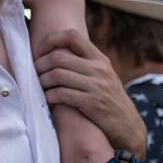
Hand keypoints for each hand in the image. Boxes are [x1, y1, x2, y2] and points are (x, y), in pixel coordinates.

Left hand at [33, 29, 145, 157]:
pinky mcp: (92, 103)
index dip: (52, 39)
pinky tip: (47, 100)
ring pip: (57, 75)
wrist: (128, 126)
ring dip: (42, 81)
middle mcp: (99, 69)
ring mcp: (97, 86)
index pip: (73, 36)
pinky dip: (49, 96)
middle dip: (40, 65)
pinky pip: (61, 94)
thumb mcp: (103, 76)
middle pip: (59, 57)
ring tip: (38, 87)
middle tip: (33, 73)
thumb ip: (85, 64)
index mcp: (100, 59)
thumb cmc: (109, 100)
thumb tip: (55, 53)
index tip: (40, 50)